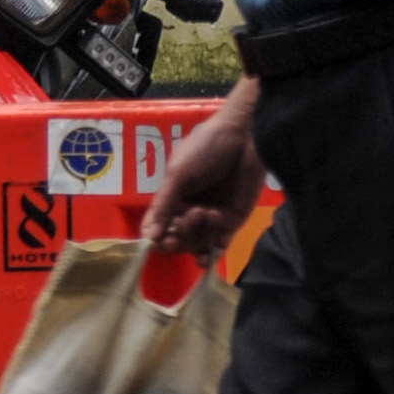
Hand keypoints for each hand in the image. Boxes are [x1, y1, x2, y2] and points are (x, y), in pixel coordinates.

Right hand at [145, 89, 267, 256]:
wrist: (245, 137)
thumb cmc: (206, 148)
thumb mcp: (178, 175)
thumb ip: (163, 207)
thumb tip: (148, 238)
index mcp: (173, 196)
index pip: (158, 225)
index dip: (157, 237)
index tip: (161, 240)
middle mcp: (190, 209)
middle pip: (178, 237)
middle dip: (181, 234)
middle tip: (191, 216)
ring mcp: (212, 217)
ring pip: (198, 243)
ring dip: (198, 237)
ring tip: (208, 214)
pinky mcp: (233, 220)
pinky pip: (219, 245)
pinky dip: (212, 253)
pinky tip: (206, 256)